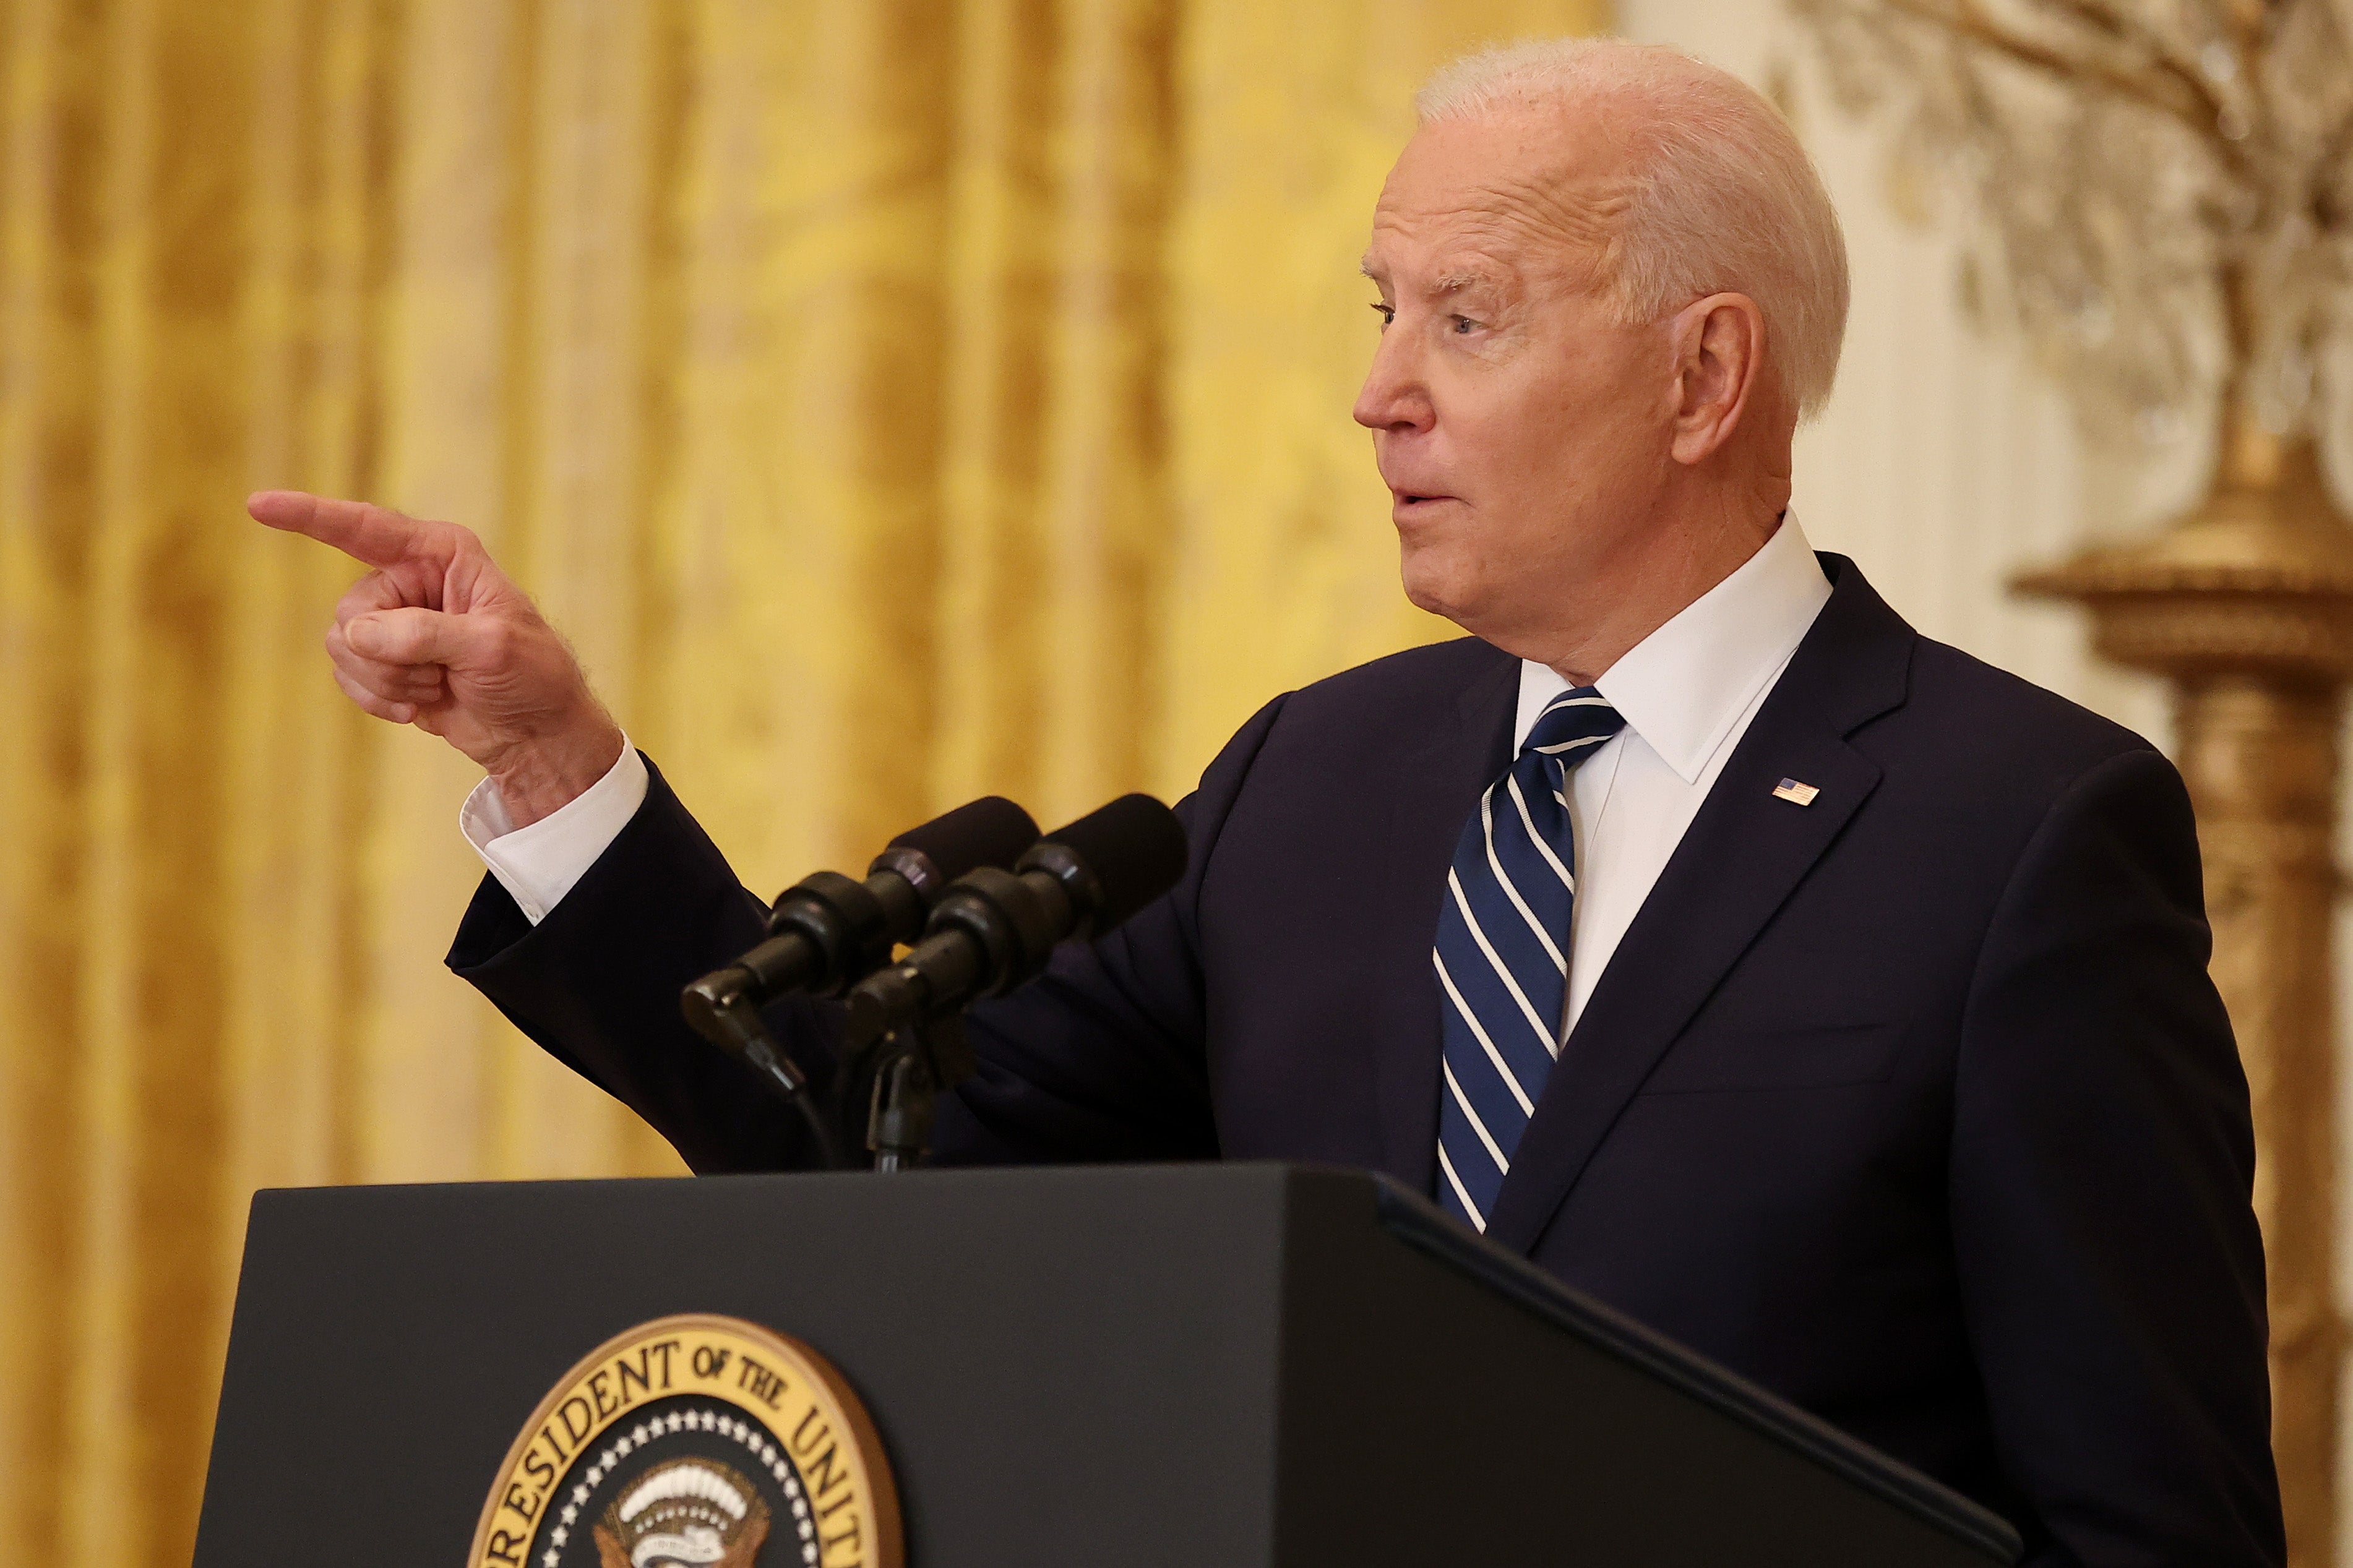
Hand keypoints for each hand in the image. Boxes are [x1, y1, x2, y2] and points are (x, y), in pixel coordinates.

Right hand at [249, 490, 624, 826]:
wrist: (536, 733)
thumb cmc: (532, 676)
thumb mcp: (491, 648)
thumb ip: (424, 635)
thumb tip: (357, 635)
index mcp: (442, 554)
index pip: (365, 528)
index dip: (310, 516)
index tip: (258, 505)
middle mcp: (410, 579)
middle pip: (350, 610)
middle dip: (386, 655)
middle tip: (441, 673)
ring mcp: (393, 622)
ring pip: (342, 647)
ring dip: (386, 680)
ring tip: (437, 686)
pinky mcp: (383, 661)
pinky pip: (347, 675)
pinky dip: (378, 698)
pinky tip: (419, 706)